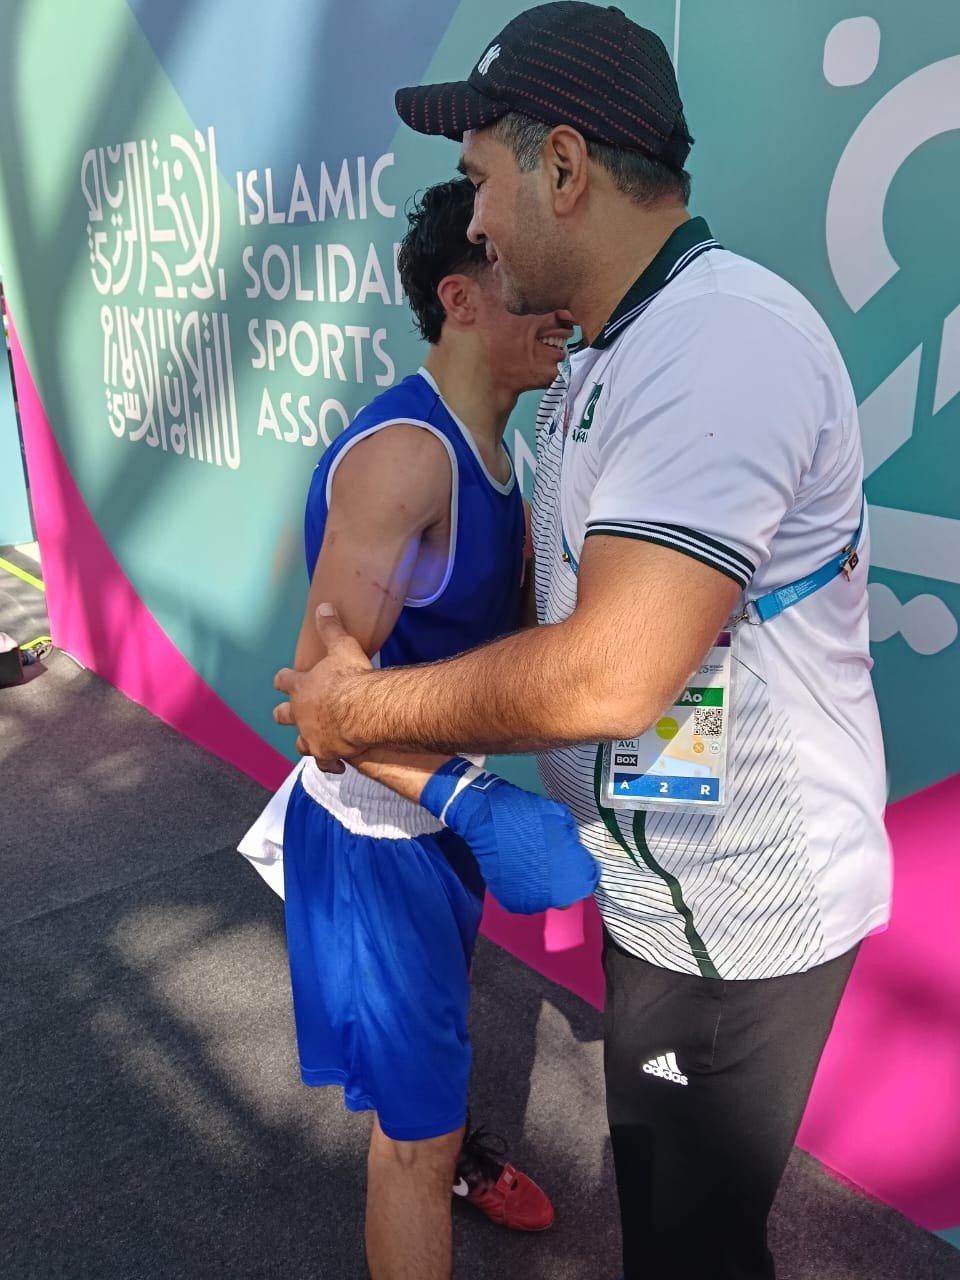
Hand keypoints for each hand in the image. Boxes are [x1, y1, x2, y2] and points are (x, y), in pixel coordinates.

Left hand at [273, 604, 373, 771]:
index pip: (284, 681)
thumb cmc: (351, 677)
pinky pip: (325, 762)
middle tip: (287, 715)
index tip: (283, 680)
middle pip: (283, 716)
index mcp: (301, 687)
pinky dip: (330, 763)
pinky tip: (337, 765)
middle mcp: (301, 713)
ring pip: (300, 743)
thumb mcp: (342, 646)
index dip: (284, 680)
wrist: (364, 709)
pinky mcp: (326, 752)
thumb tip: (323, 606)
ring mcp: (311, 735)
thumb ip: (330, 628)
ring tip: (312, 742)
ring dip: (305, 741)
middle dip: (285, 714)